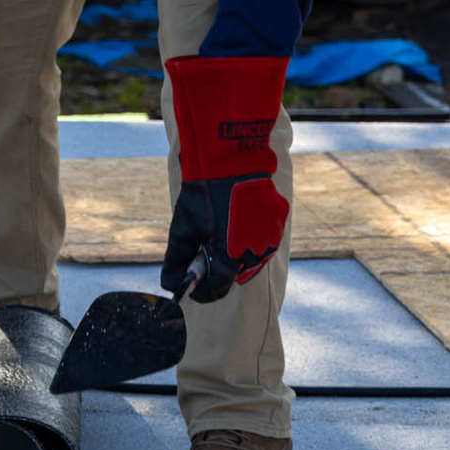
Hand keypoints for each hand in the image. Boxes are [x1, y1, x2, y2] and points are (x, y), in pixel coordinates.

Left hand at [161, 56, 290, 302]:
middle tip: (203, 251)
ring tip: (220, 231)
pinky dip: (250, 236)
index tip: (192, 289)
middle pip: (235, 275)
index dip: (202, 292)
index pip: (217, 290)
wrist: (232, 157)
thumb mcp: (183, 228)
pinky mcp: (279, 220)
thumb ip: (176, 260)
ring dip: (236, 253)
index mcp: (232, 258)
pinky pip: (264, 238)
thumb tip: (169, 284)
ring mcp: (271, 237)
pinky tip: (236, 218)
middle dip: (219, 269)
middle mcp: (256, 253)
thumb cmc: (204, 193)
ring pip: (252, 257)